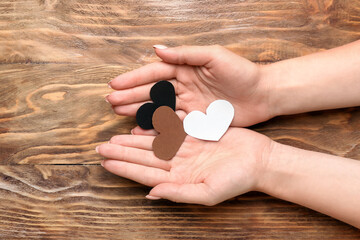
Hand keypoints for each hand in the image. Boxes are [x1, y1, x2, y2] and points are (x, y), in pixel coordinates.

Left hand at [96, 127, 272, 204]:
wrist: (258, 160)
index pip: (145, 174)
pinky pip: (169, 132)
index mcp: (179, 180)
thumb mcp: (208, 192)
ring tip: (114, 138)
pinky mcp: (193, 137)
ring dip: (132, 142)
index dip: (124, 168)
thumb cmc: (237, 180)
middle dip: (122, 153)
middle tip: (100, 148)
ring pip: (152, 145)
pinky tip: (138, 128)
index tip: (105, 163)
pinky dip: (153, 129)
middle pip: (144, 158)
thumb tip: (150, 195)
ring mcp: (185, 151)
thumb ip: (178, 194)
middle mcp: (178, 165)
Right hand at [107, 45, 273, 126]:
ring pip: (159, 107)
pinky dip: (157, 127)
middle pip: (153, 91)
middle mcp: (184, 85)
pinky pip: (172, 123)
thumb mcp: (213, 56)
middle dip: (131, 95)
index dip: (134, 78)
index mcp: (186, 68)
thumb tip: (156, 49)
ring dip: (139, 110)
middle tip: (111, 101)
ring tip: (120, 113)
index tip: (114, 83)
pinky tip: (141, 129)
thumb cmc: (241, 71)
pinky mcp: (197, 119)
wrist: (262, 94)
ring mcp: (189, 103)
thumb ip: (185, 54)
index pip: (155, 72)